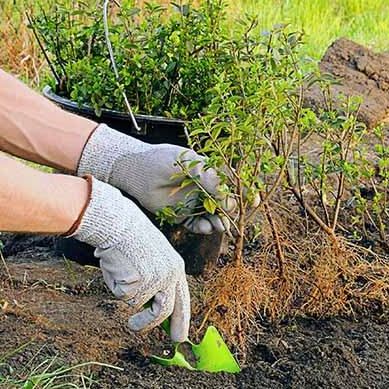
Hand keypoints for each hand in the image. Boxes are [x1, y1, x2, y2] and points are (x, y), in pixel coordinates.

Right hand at [70, 177, 189, 341]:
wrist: (119, 222)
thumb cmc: (131, 239)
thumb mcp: (153, 259)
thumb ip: (157, 282)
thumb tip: (152, 310)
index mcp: (177, 268)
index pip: (183, 300)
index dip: (181, 320)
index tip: (180, 337)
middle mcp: (170, 275)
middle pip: (164, 311)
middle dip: (148, 324)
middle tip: (134, 326)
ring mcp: (155, 279)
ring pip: (137, 303)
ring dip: (125, 293)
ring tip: (120, 273)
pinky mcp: (138, 281)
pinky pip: (122, 296)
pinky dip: (115, 285)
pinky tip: (117, 267)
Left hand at [77, 124, 234, 233]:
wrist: (135, 170)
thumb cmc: (163, 161)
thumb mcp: (192, 166)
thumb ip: (212, 181)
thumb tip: (230, 200)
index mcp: (209, 173)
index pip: (232, 185)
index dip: (244, 194)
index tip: (254, 202)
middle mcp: (203, 189)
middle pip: (225, 204)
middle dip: (231, 212)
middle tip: (232, 218)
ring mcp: (193, 202)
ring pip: (213, 216)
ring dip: (219, 222)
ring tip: (220, 226)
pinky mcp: (181, 215)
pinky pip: (197, 225)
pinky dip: (204, 228)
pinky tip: (205, 227)